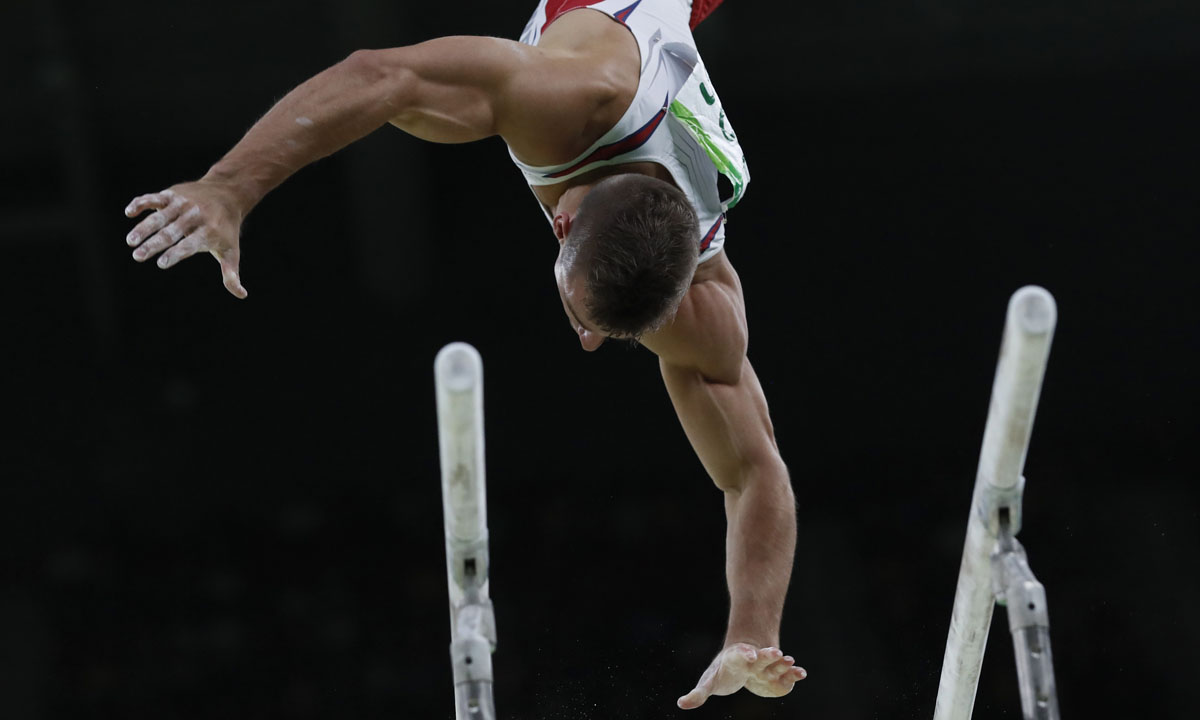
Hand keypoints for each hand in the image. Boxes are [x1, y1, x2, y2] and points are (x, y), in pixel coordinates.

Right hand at [124, 179, 248, 297]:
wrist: (228, 193)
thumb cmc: (226, 229)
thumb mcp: (231, 250)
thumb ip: (231, 273)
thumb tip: (241, 295)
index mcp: (208, 232)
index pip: (189, 245)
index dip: (175, 254)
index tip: (161, 263)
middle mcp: (194, 217)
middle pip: (171, 232)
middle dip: (154, 244)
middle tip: (137, 256)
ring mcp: (182, 204)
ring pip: (159, 216)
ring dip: (143, 228)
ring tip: (131, 241)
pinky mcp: (172, 194)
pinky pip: (154, 198)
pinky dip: (141, 203)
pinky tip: (129, 213)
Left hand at [677, 643, 805, 709]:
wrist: (741, 660)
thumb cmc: (723, 672)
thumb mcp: (709, 682)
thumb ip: (698, 693)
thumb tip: (681, 704)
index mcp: (735, 659)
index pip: (739, 655)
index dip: (745, 654)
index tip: (749, 655)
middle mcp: (753, 659)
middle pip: (760, 655)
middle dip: (767, 654)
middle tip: (776, 652)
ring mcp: (766, 665)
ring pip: (775, 662)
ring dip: (783, 662)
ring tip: (790, 661)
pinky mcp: (777, 674)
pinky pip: (787, 672)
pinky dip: (794, 672)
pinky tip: (801, 673)